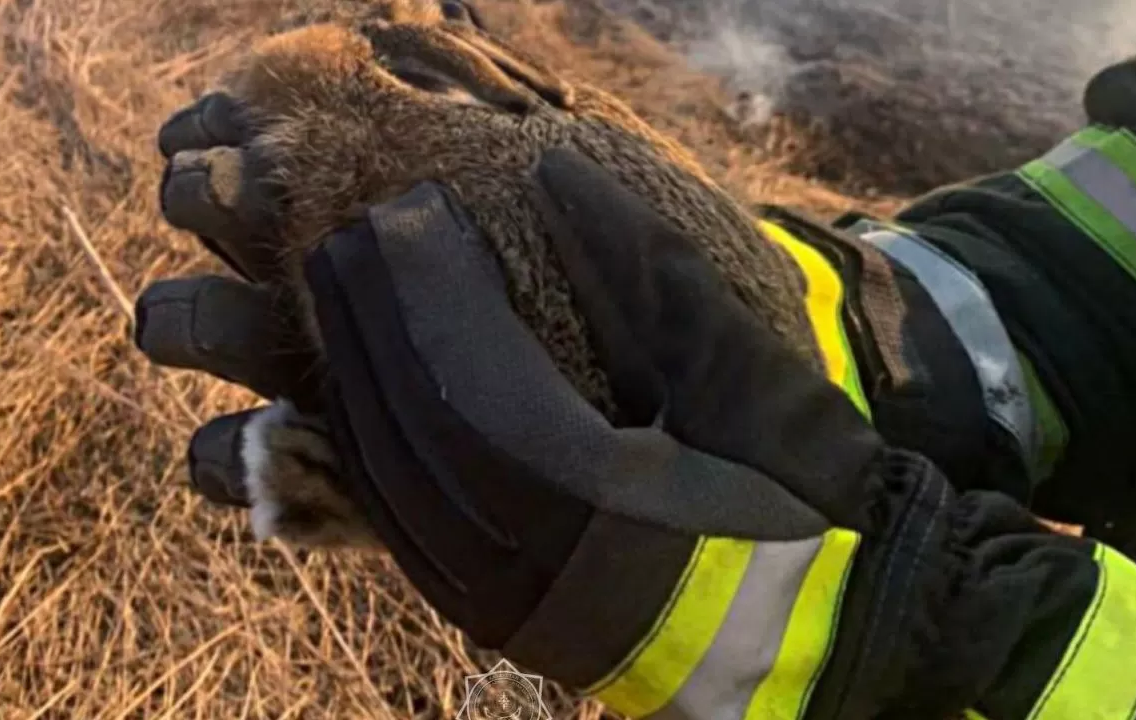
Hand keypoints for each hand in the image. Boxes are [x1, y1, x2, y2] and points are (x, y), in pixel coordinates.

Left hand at [282, 146, 898, 704]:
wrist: (794, 608)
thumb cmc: (782, 480)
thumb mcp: (747, 369)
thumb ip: (651, 269)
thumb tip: (553, 175)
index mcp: (594, 499)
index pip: (466, 380)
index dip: (425, 293)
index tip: (405, 213)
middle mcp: (531, 561)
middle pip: (408, 428)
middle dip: (368, 325)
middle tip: (349, 239)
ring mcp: (502, 598)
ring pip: (387, 483)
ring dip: (353, 380)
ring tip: (342, 296)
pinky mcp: (490, 613)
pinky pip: (394, 526)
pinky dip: (367, 446)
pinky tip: (356, 388)